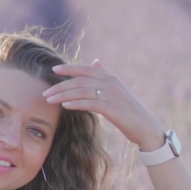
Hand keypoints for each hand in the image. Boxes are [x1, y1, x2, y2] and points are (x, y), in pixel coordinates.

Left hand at [42, 59, 165, 151]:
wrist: (145, 127)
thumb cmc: (129, 112)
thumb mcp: (117, 91)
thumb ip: (104, 76)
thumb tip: (95, 62)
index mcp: (111, 78)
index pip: (86, 69)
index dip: (69, 68)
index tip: (54, 70)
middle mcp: (111, 83)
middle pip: (80, 80)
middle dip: (60, 85)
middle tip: (45, 93)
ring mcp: (112, 95)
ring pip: (82, 91)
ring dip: (63, 95)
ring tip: (49, 100)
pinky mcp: (112, 108)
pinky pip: (90, 103)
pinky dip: (76, 103)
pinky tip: (65, 105)